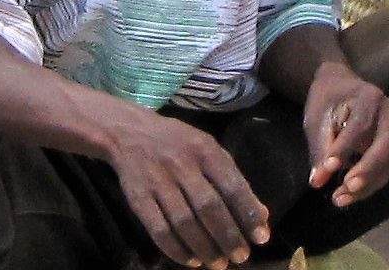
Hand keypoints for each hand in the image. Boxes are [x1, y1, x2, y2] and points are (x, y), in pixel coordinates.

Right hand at [99, 105, 266, 265]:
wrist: (128, 132)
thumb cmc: (178, 143)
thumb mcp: (209, 150)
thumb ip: (234, 179)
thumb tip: (261, 214)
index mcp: (205, 150)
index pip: (231, 186)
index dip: (248, 214)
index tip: (261, 237)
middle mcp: (182, 165)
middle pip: (208, 208)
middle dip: (228, 237)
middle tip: (241, 257)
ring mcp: (158, 182)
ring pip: (184, 223)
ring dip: (204, 248)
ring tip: (219, 264)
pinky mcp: (138, 199)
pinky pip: (159, 230)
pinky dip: (176, 250)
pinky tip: (191, 260)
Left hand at [298, 63, 388, 207]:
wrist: (340, 87)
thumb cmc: (327, 100)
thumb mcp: (317, 118)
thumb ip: (320, 148)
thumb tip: (318, 181)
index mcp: (369, 97)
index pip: (360, 126)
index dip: (344, 149)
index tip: (326, 168)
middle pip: (385, 146)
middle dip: (366, 171)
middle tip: (346, 189)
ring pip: (388, 162)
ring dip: (367, 185)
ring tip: (341, 199)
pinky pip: (386, 169)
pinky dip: (370, 185)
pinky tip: (351, 195)